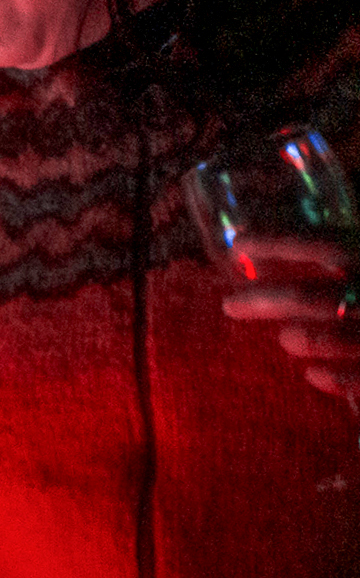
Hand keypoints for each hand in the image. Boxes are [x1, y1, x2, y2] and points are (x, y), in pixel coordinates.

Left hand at [220, 236, 359, 400]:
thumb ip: (350, 243)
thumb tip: (327, 196)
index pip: (323, 243)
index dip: (277, 241)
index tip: (239, 245)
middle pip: (312, 298)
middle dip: (263, 301)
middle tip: (230, 305)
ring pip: (331, 338)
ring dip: (299, 339)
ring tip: (285, 340)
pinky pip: (358, 380)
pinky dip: (332, 378)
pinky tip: (314, 375)